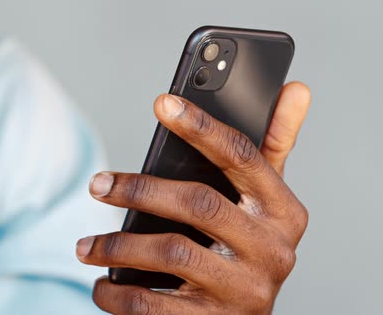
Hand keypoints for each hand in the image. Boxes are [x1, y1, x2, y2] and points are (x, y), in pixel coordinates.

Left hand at [77, 82, 310, 313]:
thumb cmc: (247, 248)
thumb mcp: (264, 201)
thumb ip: (274, 147)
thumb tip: (296, 88)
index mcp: (284, 212)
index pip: (242, 157)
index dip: (202, 127)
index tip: (162, 103)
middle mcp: (272, 251)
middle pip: (199, 203)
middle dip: (140, 190)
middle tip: (98, 184)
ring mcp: (245, 290)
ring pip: (172, 252)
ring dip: (118, 245)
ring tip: (86, 244)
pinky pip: (154, 305)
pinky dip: (118, 293)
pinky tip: (102, 283)